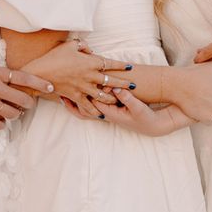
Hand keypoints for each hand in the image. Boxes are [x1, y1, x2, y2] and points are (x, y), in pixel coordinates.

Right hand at [0, 62, 52, 129]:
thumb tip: (15, 85)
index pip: (24, 77)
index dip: (39, 83)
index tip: (50, 87)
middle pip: (22, 99)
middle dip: (28, 104)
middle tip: (26, 106)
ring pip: (12, 113)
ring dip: (14, 115)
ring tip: (10, 113)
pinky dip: (1, 125)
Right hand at [27, 39, 134, 119]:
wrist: (40, 72)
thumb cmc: (54, 56)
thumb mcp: (69, 44)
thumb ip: (83, 45)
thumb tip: (90, 50)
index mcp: (90, 62)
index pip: (110, 63)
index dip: (121, 65)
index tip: (130, 67)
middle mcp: (89, 76)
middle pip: (111, 81)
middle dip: (123, 83)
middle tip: (134, 86)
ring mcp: (83, 88)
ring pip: (103, 95)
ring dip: (112, 98)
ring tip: (119, 99)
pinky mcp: (75, 96)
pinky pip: (88, 106)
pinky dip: (95, 111)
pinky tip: (101, 115)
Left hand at [63, 88, 190, 136]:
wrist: (152, 126)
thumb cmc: (145, 118)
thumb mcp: (139, 109)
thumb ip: (128, 99)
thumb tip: (117, 88)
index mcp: (110, 113)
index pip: (90, 104)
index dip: (80, 94)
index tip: (70, 85)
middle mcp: (105, 114)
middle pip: (84, 106)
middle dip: (72, 99)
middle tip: (59, 89)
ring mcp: (107, 112)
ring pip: (86, 107)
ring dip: (75, 99)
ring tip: (63, 92)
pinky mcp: (110, 109)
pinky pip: (92, 106)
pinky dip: (84, 100)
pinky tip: (79, 92)